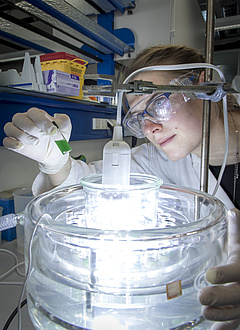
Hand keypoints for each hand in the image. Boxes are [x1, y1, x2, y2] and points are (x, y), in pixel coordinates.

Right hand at [3, 107, 71, 173]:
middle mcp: (26, 122)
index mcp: (37, 115)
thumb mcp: (65, 127)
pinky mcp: (15, 143)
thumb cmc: (58, 138)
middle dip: (32, 127)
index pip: (33, 112)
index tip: (53, 131)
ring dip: (23, 135)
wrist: (56, 153)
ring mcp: (19, 132)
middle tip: (43, 136)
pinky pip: (6, 141)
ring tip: (36, 142)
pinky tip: (21, 146)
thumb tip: (57, 120)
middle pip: (19, 118)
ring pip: (10, 128)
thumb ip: (63, 120)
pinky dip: (12, 143)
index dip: (42, 121)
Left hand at [198, 208, 239, 329]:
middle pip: (236, 295)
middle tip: (203, 296)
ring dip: (221, 315)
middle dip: (220, 297)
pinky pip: (234, 324)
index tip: (210, 275)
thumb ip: (238, 232)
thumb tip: (232, 212)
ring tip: (205, 312)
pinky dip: (225, 328)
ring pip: (236, 312)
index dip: (225, 274)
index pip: (237, 271)